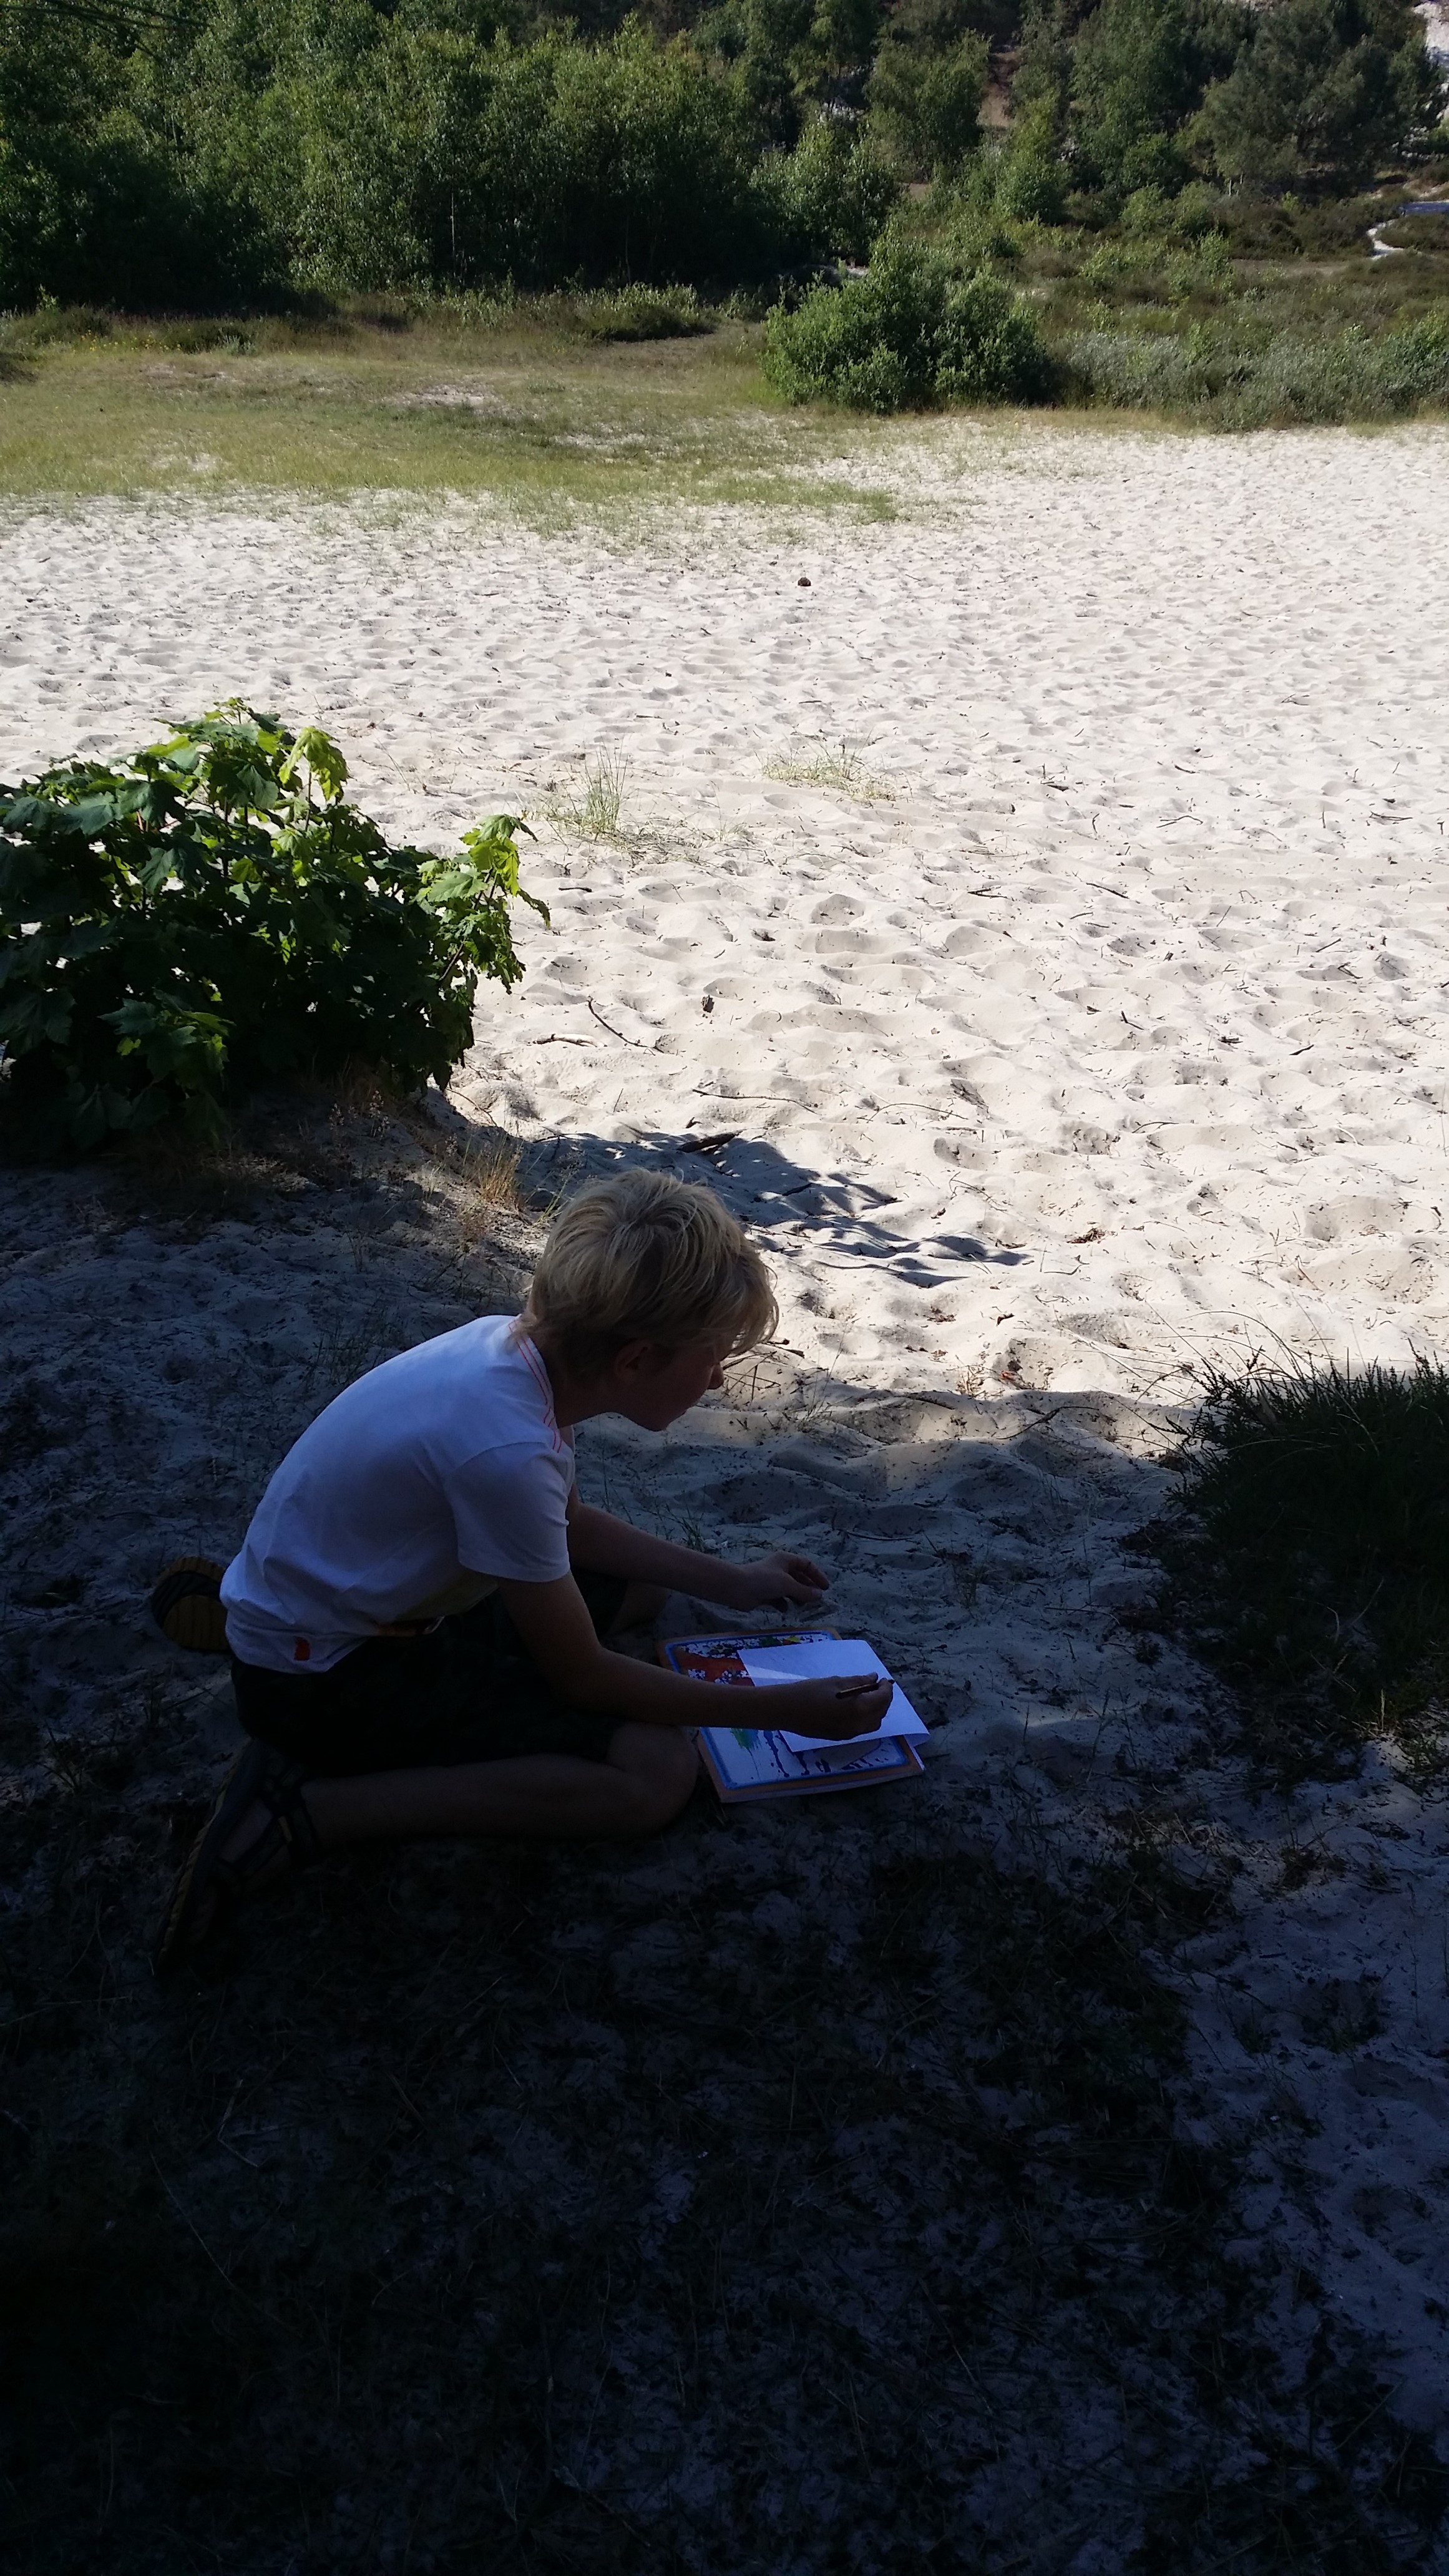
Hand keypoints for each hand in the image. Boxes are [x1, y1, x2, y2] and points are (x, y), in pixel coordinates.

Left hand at [722, 1551, 830, 1612]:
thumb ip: (804, 1591)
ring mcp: (772, 1581)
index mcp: (786, 1560)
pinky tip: (785, 1609)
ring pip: (790, 1589)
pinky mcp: (765, 1594)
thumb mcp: (787, 1584)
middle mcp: (780, 1569)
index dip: (817, 1575)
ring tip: (802, 1605)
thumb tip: (820, 1595)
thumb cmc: (764, 1580)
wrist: (737, 1588)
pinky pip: (779, 1599)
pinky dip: (784, 1604)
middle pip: (799, 1577)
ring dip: (797, 1597)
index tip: (825, 1588)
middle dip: (808, 1588)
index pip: (806, 1564)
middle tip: (816, 1600)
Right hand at [774, 1675, 892, 1741]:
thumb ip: (858, 1681)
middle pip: (880, 1714)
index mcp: (859, 1709)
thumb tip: (873, 1679)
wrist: (785, 1710)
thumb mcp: (836, 1682)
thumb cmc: (809, 1692)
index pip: (882, 1699)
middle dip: (883, 1700)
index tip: (882, 1679)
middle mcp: (858, 1725)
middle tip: (876, 1686)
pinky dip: (865, 1717)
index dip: (885, 1688)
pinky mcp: (840, 1737)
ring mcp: (849, 1734)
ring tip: (867, 1696)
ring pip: (872, 1724)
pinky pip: (860, 1728)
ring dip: (875, 1710)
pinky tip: (855, 1706)